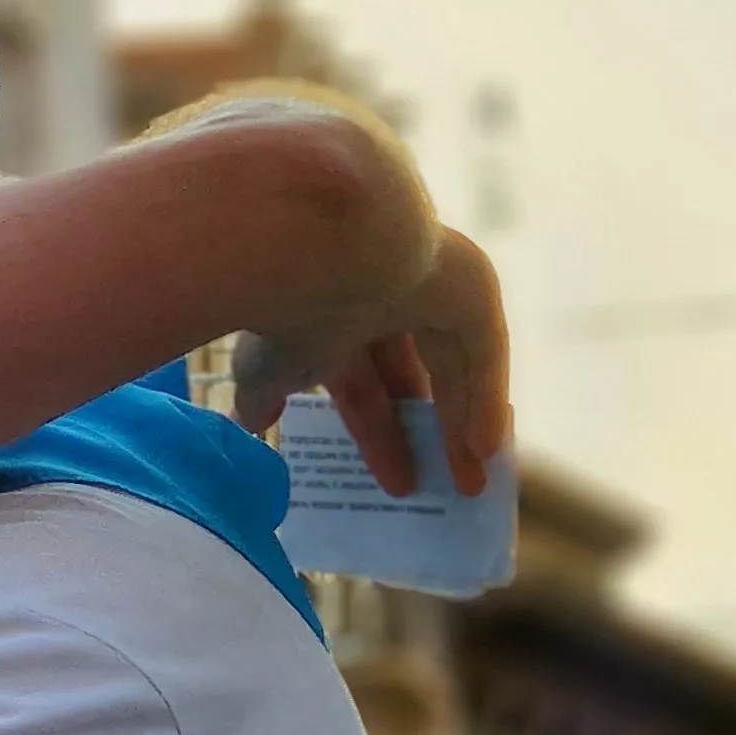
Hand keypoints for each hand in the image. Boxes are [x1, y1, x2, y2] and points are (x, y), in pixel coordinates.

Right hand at [231, 227, 512, 498]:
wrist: (317, 245)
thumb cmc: (282, 308)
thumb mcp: (265, 368)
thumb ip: (263, 395)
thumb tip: (249, 423)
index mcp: (335, 319)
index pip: (363, 387)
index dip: (377, 435)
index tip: (393, 483)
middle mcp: (384, 302)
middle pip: (414, 380)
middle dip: (422, 436)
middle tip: (434, 489)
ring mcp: (432, 292)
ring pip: (455, 370)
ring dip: (461, 429)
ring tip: (469, 487)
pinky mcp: (471, 291)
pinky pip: (485, 356)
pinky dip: (486, 402)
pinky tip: (484, 450)